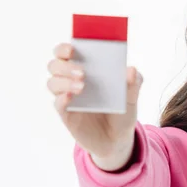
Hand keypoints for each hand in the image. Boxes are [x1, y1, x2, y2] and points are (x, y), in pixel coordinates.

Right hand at [47, 43, 143, 169]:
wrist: (118, 139)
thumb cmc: (121, 110)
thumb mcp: (132, 96)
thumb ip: (134, 82)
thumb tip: (131, 70)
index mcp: (86, 68)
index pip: (67, 51)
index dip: (65, 47)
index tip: (73, 48)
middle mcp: (71, 80)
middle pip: (55, 65)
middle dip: (65, 65)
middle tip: (82, 72)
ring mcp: (67, 97)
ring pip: (52, 83)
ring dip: (64, 81)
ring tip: (82, 86)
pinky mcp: (66, 115)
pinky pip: (57, 104)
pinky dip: (61, 98)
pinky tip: (70, 97)